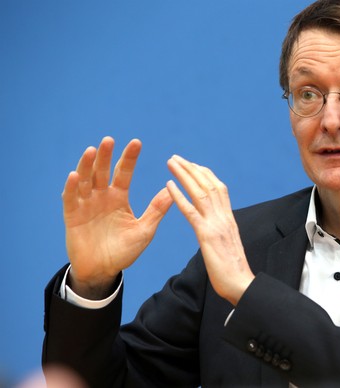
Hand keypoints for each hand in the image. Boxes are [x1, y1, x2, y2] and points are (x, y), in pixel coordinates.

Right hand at [62, 137, 172, 297]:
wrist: (103, 270)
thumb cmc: (124, 251)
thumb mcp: (144, 230)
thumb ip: (156, 210)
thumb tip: (173, 190)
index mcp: (119, 197)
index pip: (124, 173)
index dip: (129, 158)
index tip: (137, 142)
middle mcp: (101, 197)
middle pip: (103, 171)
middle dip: (106, 156)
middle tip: (110, 139)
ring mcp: (86, 205)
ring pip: (85, 180)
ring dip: (87, 165)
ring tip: (92, 150)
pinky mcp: (72, 216)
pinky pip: (70, 199)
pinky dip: (71, 187)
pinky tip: (74, 176)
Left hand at [166, 155, 253, 305]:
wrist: (242, 286)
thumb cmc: (235, 273)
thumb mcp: (229, 247)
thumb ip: (223, 234)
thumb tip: (217, 232)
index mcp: (229, 220)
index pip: (219, 189)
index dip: (205, 174)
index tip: (193, 165)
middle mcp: (224, 218)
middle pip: (208, 185)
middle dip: (192, 168)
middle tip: (176, 157)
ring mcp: (216, 225)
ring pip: (200, 192)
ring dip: (184, 175)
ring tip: (170, 162)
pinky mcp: (207, 236)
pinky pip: (191, 212)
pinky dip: (179, 197)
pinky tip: (169, 186)